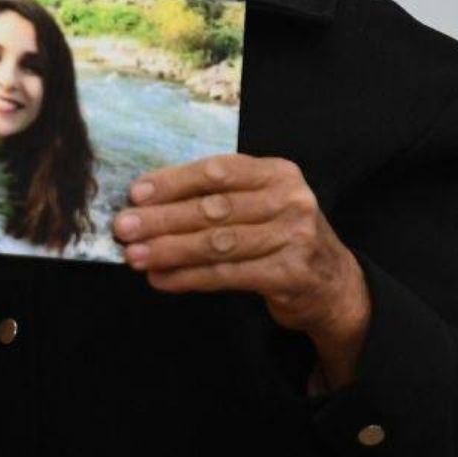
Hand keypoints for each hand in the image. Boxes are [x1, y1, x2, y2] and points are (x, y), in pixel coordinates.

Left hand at [114, 153, 371, 386]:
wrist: (334, 284)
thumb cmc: (280, 236)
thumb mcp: (259, 205)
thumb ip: (215, 198)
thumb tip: (147, 204)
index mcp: (277, 173)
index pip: (218, 172)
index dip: (173, 182)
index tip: (135, 194)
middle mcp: (290, 201)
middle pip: (213, 209)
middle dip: (162, 219)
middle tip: (123, 228)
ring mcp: (295, 238)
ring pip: (217, 243)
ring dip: (169, 250)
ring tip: (134, 256)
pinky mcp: (291, 275)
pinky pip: (228, 275)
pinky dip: (189, 277)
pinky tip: (161, 279)